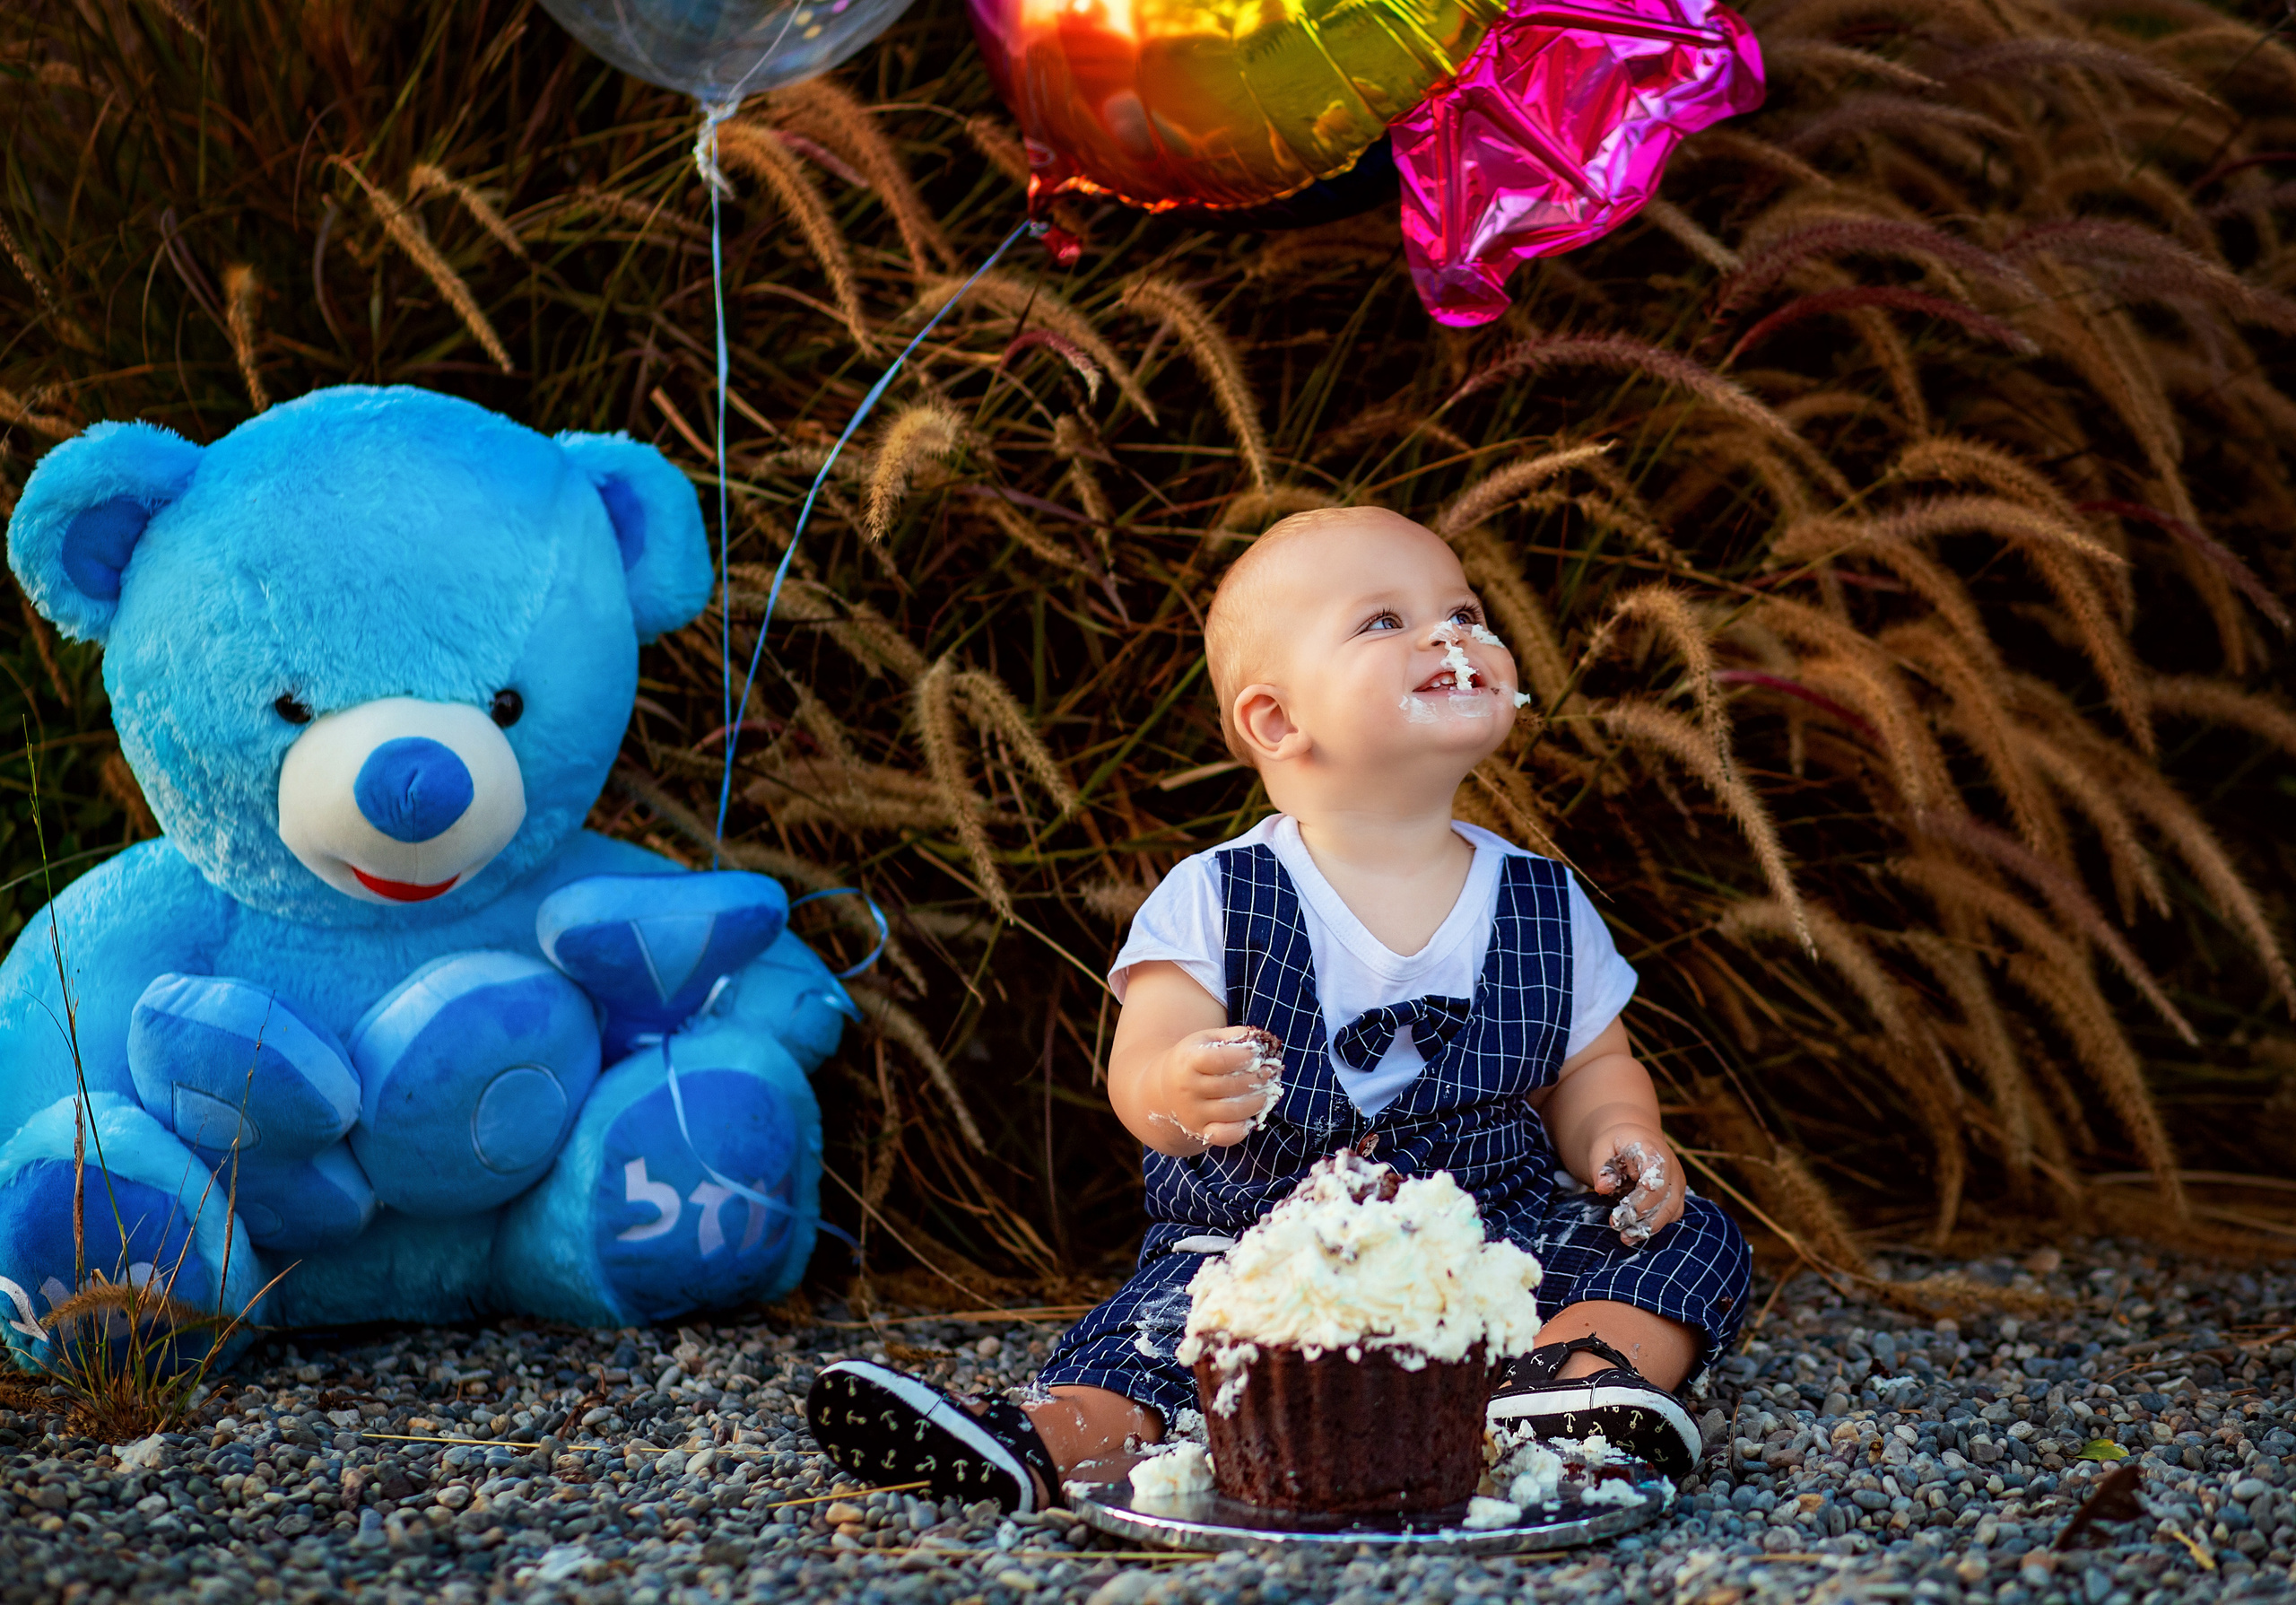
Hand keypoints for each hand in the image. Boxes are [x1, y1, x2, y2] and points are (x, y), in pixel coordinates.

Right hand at [1148, 1027, 1283, 1150]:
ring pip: (1232, 1111)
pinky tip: (1251, 1116)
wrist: (1166, 1089)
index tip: (1257, 1055)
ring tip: (1266, 1093)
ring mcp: (1193, 1113)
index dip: (1242, 1057)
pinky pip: (1224, 1136)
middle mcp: (1187, 1088)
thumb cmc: (1195, 1060)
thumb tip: (1257, 1040)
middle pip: (1229, 1086)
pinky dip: (1242, 1129)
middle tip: (1270, 1074)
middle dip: (1257, 1079)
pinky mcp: (1200, 1131)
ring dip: (1257, 1102)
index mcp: (1188, 1061)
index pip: (1217, 1059)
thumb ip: (1232, 1037)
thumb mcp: (1207, 1040)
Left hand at [1586, 1125, 1683, 1246]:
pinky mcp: (1676, 1195)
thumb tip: (1603, 1187)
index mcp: (1652, 1149)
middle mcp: (1670, 1166)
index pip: (1654, 1174)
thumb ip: (1602, 1167)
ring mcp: (1676, 1182)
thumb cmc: (1615, 1144)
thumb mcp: (1601, 1149)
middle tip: (1616, 1224)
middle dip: (1640, 1214)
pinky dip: (1654, 1226)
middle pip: (1663, 1196)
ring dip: (1648, 1226)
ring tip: (1625, 1236)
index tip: (1625, 1209)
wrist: (1632, 1139)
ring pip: (1671, 1210)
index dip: (1644, 1194)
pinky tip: (1634, 1234)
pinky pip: (1671, 1215)